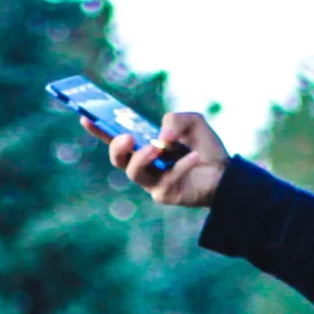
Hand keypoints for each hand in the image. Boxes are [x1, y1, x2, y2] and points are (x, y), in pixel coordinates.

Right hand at [99, 111, 229, 208]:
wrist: (227, 174)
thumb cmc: (205, 147)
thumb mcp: (192, 121)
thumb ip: (175, 119)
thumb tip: (162, 137)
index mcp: (144, 146)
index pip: (115, 138)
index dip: (98, 129)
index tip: (85, 117)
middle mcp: (144, 165)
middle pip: (118, 160)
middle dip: (117, 147)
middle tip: (127, 136)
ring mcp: (152, 182)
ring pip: (134, 173)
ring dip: (142, 158)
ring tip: (157, 147)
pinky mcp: (166, 195)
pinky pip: (168, 179)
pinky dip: (181, 165)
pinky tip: (194, 156)